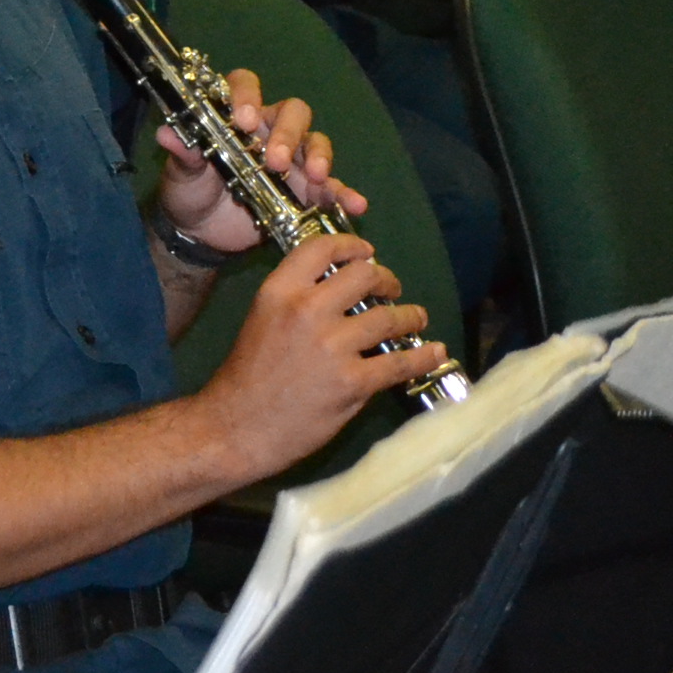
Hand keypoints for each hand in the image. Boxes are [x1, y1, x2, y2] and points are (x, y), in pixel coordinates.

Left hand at [155, 68, 360, 250]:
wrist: (200, 233)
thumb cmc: (189, 190)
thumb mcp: (181, 173)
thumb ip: (182, 153)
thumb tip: (165, 133)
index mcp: (235, 117)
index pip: (246, 85)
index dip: (248, 95)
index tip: (244, 120)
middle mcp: (268, 130)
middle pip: (292, 112)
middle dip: (288, 134)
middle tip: (276, 162)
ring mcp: (290, 160)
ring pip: (315, 142)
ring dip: (319, 157)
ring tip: (316, 179)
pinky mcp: (303, 190)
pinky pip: (329, 186)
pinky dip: (343, 192)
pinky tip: (354, 203)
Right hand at [196, 234, 436, 477]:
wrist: (237, 427)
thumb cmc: (247, 375)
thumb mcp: (263, 318)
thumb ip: (297, 298)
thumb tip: (340, 288)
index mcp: (280, 291)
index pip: (323, 248)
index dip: (352, 245)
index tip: (367, 253)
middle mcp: (308, 310)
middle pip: (364, 276)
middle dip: (386, 279)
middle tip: (392, 289)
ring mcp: (333, 346)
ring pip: (388, 318)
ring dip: (409, 317)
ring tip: (415, 319)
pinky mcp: (352, 382)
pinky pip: (399, 363)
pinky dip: (422, 356)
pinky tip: (435, 352)